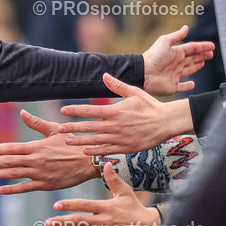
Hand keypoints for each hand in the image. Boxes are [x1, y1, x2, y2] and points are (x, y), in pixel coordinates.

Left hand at [0, 110, 98, 193]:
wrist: (89, 161)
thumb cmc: (72, 144)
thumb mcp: (54, 130)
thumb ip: (36, 123)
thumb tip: (22, 113)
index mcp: (36, 146)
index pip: (10, 148)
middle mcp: (35, 160)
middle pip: (7, 161)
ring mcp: (39, 173)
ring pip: (13, 174)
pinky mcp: (46, 184)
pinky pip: (25, 187)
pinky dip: (12, 189)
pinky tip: (0, 189)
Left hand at [44, 164, 159, 225]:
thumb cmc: (134, 207)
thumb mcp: (125, 192)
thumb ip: (113, 179)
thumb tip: (106, 163)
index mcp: (106, 207)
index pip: (84, 205)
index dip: (69, 205)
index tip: (56, 205)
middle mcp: (104, 221)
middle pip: (80, 221)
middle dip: (62, 222)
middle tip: (47, 223)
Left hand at [57, 73, 193, 154]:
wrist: (166, 122)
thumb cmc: (150, 106)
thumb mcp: (134, 92)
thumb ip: (117, 86)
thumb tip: (104, 75)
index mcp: (115, 111)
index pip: (90, 110)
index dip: (75, 110)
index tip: (63, 110)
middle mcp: (115, 125)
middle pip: (89, 127)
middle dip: (72, 127)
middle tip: (59, 129)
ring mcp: (120, 138)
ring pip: (95, 140)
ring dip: (80, 141)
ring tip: (67, 141)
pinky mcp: (126, 148)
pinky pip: (107, 150)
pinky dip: (95, 151)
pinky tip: (84, 151)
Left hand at [141, 25, 213, 95]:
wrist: (143, 73)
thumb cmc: (153, 57)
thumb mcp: (165, 42)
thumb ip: (176, 36)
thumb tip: (186, 27)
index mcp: (175, 53)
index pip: (191, 48)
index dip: (202, 47)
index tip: (212, 46)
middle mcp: (175, 64)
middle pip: (191, 58)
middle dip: (201, 55)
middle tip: (211, 54)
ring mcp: (174, 75)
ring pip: (188, 70)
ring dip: (196, 66)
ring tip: (203, 62)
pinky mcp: (172, 86)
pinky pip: (182, 87)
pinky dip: (188, 86)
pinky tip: (193, 84)